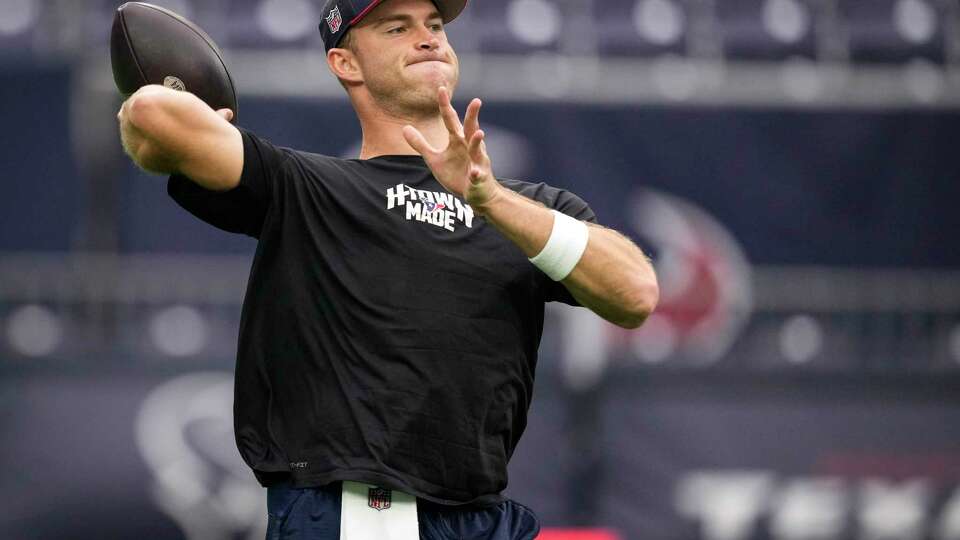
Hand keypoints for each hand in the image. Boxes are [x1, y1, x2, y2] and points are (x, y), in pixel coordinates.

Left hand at [402, 87, 502, 213]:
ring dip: (478, 142)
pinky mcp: (480, 177)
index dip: (445, 105)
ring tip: (479, 133)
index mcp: (458, 140)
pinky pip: (478, 175)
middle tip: (477, 101)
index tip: (440, 89)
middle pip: (470, 128)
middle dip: (473, 116)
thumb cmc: (457, 173)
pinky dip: (477, 174)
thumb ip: (421, 143)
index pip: (451, 119)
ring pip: (478, 149)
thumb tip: (404, 128)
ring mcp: (477, 161)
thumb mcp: (435, 158)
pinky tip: (474, 173)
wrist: (476, 193)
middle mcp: (469, 147)